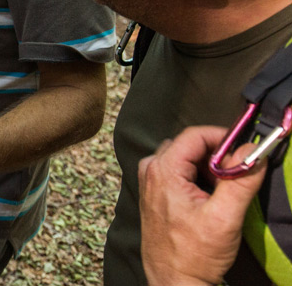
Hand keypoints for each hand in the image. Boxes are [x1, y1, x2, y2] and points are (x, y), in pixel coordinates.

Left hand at [138, 125, 266, 285]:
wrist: (175, 282)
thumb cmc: (194, 254)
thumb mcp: (225, 218)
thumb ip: (240, 181)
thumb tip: (253, 152)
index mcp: (162, 170)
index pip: (194, 135)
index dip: (223, 138)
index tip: (245, 150)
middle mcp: (151, 170)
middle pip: (189, 145)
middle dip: (216, 156)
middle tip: (236, 176)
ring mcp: (151, 182)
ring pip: (186, 158)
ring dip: (208, 169)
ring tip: (222, 193)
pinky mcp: (156, 193)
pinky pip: (180, 172)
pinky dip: (198, 179)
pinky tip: (210, 200)